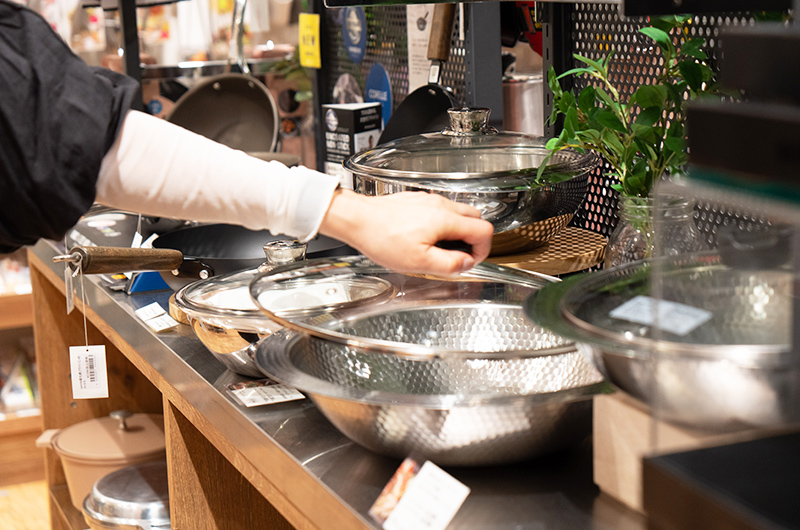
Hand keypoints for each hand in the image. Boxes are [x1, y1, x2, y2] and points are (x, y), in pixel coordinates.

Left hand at [320, 189, 493, 273]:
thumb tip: (467, 263)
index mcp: (446, 220)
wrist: (357, 220)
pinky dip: (443, 224)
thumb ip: (449, 264)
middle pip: (476, 218)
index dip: (483, 250)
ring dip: (459, 231)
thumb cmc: (382, 238)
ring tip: (442, 248)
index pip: (484, 231)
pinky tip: (426, 238)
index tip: (471, 262)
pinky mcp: (417, 201)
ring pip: (459, 213)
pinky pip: (441, 210)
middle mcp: (440, 205)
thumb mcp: (419, 263)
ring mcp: (429, 200)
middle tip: (460, 256)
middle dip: (474, 239)